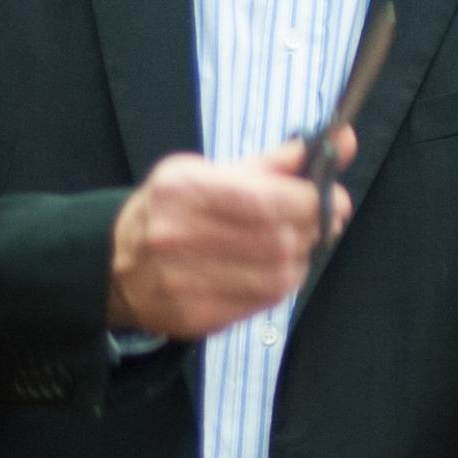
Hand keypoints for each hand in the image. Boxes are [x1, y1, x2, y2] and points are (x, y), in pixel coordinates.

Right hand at [108, 136, 344, 341]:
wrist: (117, 264)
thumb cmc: (171, 210)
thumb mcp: (209, 171)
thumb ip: (275, 161)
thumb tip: (340, 140)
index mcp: (183, 190)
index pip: (268, 200)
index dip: (313, 201)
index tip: (331, 198)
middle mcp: (179, 236)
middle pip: (278, 240)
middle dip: (313, 229)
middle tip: (318, 221)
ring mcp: (184, 282)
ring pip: (277, 276)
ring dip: (300, 259)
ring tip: (293, 244)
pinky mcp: (195, 317)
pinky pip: (261, 303)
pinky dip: (280, 284)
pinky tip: (272, 269)